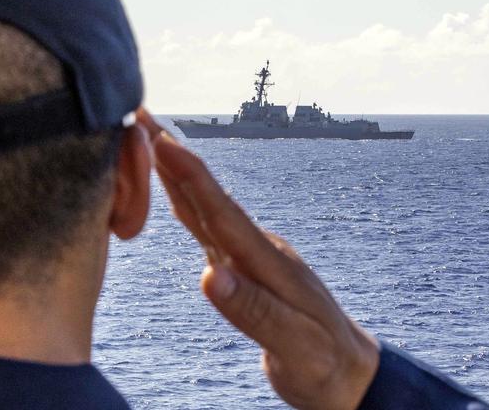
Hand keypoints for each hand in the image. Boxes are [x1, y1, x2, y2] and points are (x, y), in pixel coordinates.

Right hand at [138, 110, 379, 409]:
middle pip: (208, 197)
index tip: (160, 139)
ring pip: (205, 207)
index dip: (190, 176)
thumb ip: (253, 310)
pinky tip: (174, 192)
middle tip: (140, 116)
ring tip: (148, 140)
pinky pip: (207, 228)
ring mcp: (251, 257)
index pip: (222, 212)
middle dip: (173, 157)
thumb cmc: (324, 364)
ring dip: (176, 173)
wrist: (349, 373)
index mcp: (268, 264)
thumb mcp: (293, 345)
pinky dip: (186, 203)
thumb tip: (210, 276)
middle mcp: (257, 251)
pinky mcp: (244, 269)